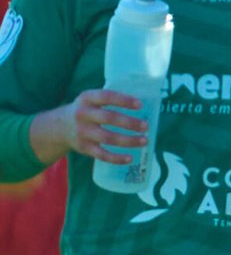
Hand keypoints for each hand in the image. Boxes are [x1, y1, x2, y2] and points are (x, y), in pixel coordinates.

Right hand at [32, 89, 146, 166]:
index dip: (123, 100)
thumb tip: (144, 103)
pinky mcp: (84, 147)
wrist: (60, 127)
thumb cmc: (87, 111)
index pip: (106, 96)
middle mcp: (83, 114)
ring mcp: (82, 132)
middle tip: (146, 126)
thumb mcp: (92, 100)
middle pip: (109, 118)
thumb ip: (110, 100)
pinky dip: (116, 158)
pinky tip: (130, 158)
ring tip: (145, 141)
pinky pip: (102, 155)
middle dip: (129, 123)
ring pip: (108, 138)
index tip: (140, 104)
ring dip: (128, 140)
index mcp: (87, 98)